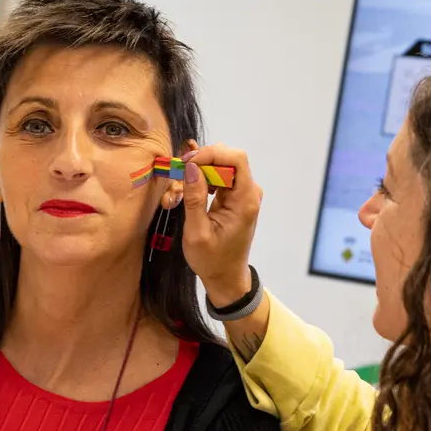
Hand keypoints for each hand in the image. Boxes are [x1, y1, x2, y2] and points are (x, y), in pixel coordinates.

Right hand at [180, 142, 262, 305]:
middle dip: (204, 159)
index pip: (236, 159)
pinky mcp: (237, 196)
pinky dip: (206, 176)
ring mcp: (245, 193)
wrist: (226, 276)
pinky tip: (193, 188)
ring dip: (203, 167)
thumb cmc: (212, 260)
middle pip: (230, 158)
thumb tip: (192, 166)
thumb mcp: (197, 232)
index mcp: (246, 200)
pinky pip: (222, 175)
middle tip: (180, 171)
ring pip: (225, 165)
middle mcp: (250, 192)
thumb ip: (194, 198)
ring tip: (183, 181)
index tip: (187, 163)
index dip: (212, 153)